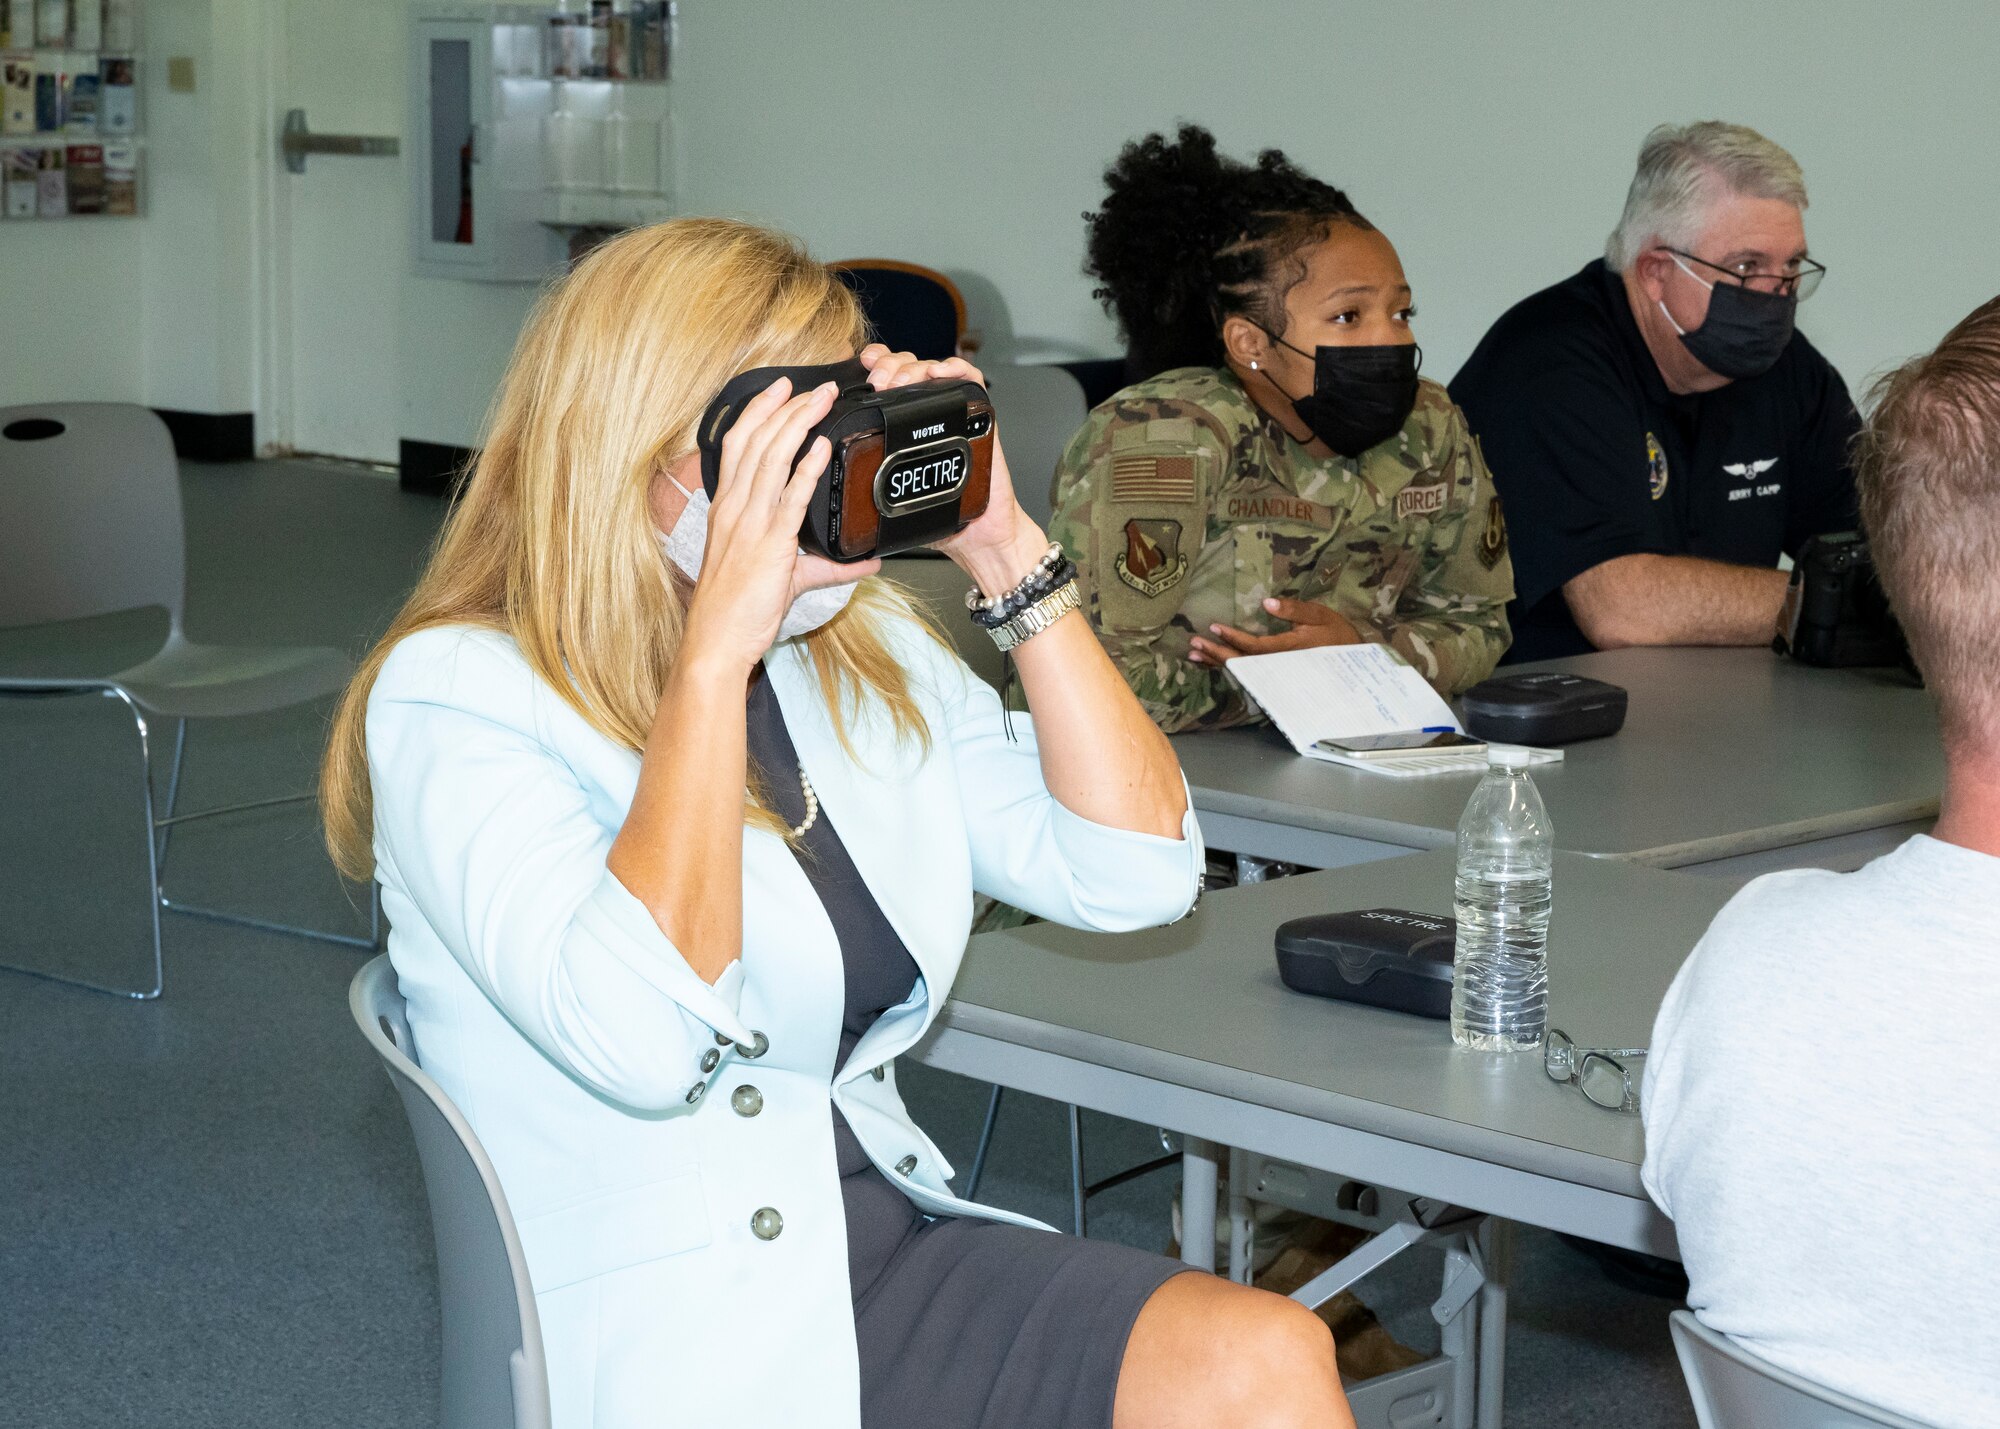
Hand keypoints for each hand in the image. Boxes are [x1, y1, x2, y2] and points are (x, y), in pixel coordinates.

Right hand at [681, 375, 881, 671]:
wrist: (716, 640)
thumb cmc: (736, 610)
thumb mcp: (783, 579)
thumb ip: (827, 567)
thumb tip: (866, 563)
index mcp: (727, 509)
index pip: (737, 445)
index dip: (757, 412)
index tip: (778, 390)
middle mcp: (734, 508)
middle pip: (756, 441)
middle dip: (786, 408)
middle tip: (814, 386)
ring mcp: (750, 523)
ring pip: (771, 458)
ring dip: (799, 424)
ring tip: (822, 401)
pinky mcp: (769, 544)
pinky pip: (790, 497)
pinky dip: (807, 468)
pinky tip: (822, 448)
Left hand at [857, 343, 1045, 594]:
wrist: (978, 533)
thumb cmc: (936, 515)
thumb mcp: (888, 496)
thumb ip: (862, 481)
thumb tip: (824, 477)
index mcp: (904, 425)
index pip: (887, 377)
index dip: (874, 364)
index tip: (861, 366)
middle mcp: (927, 415)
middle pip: (907, 367)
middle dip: (889, 366)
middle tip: (879, 381)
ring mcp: (953, 413)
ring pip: (931, 369)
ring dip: (913, 368)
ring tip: (901, 381)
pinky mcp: (979, 417)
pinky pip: (971, 381)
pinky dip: (956, 369)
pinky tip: (939, 372)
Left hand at [1188, 596, 1363, 665]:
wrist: (1354, 664)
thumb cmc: (1336, 634)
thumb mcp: (1320, 616)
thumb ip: (1294, 610)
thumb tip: (1267, 602)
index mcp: (1289, 650)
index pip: (1254, 647)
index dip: (1233, 638)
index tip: (1214, 627)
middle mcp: (1279, 666)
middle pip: (1241, 662)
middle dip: (1216, 653)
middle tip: (1193, 644)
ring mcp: (1275, 674)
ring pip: (1242, 671)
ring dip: (1216, 663)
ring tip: (1193, 656)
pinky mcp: (1274, 676)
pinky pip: (1247, 674)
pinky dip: (1228, 668)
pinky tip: (1211, 663)